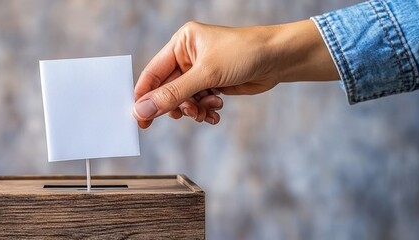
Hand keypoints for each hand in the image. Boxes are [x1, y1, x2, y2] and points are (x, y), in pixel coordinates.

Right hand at [132, 20, 338, 128]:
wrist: (279, 59)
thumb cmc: (244, 53)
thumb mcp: (206, 75)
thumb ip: (173, 94)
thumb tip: (143, 110)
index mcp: (181, 43)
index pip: (153, 73)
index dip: (144, 96)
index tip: (139, 119)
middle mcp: (188, 56)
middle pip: (168, 90)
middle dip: (177, 105)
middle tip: (187, 114)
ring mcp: (201, 72)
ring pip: (184, 100)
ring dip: (194, 109)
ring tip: (208, 111)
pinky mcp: (213, 84)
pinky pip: (199, 103)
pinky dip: (206, 111)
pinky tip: (216, 112)